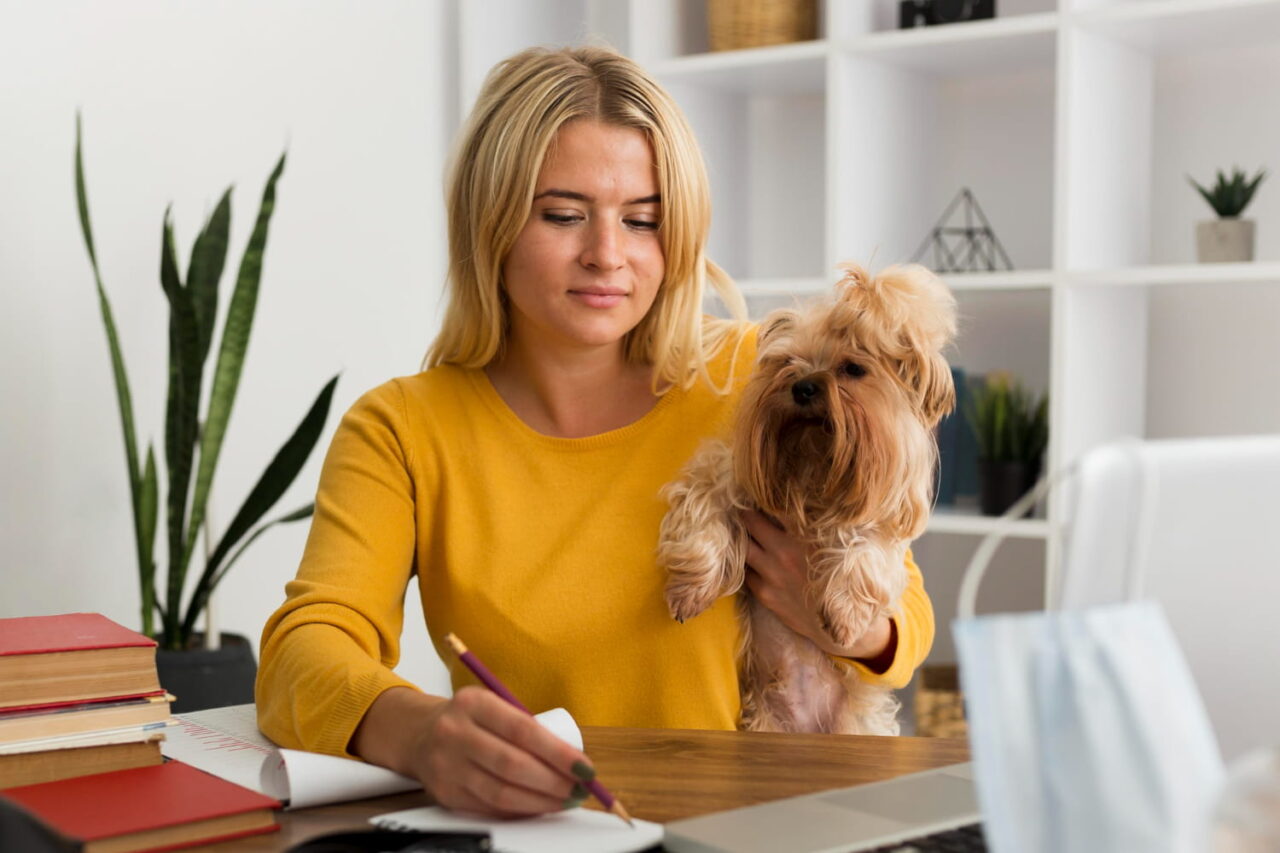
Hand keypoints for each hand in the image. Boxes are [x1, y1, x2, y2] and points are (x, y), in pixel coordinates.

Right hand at [352, 686, 592, 817]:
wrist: (420, 734)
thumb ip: (525, 725)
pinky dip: (520, 810)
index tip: (584, 768)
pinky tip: (539, 807)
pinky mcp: (445, 794)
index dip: (558, 752)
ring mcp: (446, 766)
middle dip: (554, 781)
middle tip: (579, 789)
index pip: (523, 730)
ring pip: (501, 792)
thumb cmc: (472, 720)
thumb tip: (573, 761)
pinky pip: (489, 808)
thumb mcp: (493, 706)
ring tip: (565, 801)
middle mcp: (455, 733)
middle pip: (513, 764)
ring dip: (541, 802)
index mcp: (473, 703)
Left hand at [742, 510, 892, 662]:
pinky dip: (747, 563)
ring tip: (741, 530)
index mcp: (805, 538)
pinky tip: (750, 558)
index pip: (776, 506)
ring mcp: (772, 575)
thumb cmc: (846, 581)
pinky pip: (746, 573)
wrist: (844, 627)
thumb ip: (822, 525)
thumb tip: (808, 502)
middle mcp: (784, 553)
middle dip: (746, 512)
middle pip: (750, 522)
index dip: (766, 495)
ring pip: (743, 547)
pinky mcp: (765, 595)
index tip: (761, 489)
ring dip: (742, 537)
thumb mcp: (841, 547)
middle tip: (743, 505)